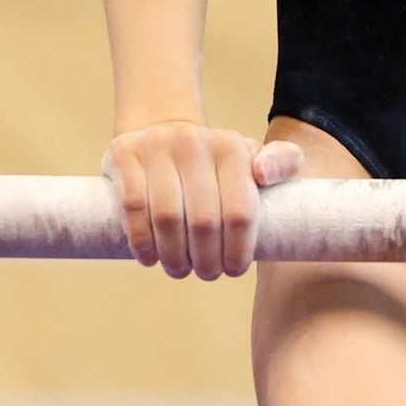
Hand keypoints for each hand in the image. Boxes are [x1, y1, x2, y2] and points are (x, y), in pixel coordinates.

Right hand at [101, 127, 302, 281]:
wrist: (162, 131)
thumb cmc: (215, 162)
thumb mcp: (254, 156)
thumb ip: (282, 162)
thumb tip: (264, 175)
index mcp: (231, 147)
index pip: (240, 211)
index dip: (237, 250)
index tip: (234, 270)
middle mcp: (193, 141)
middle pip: (203, 220)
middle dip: (207, 259)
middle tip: (207, 273)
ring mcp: (155, 145)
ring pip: (166, 217)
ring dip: (174, 255)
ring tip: (179, 270)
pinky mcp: (123, 153)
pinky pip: (133, 207)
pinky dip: (142, 240)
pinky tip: (149, 258)